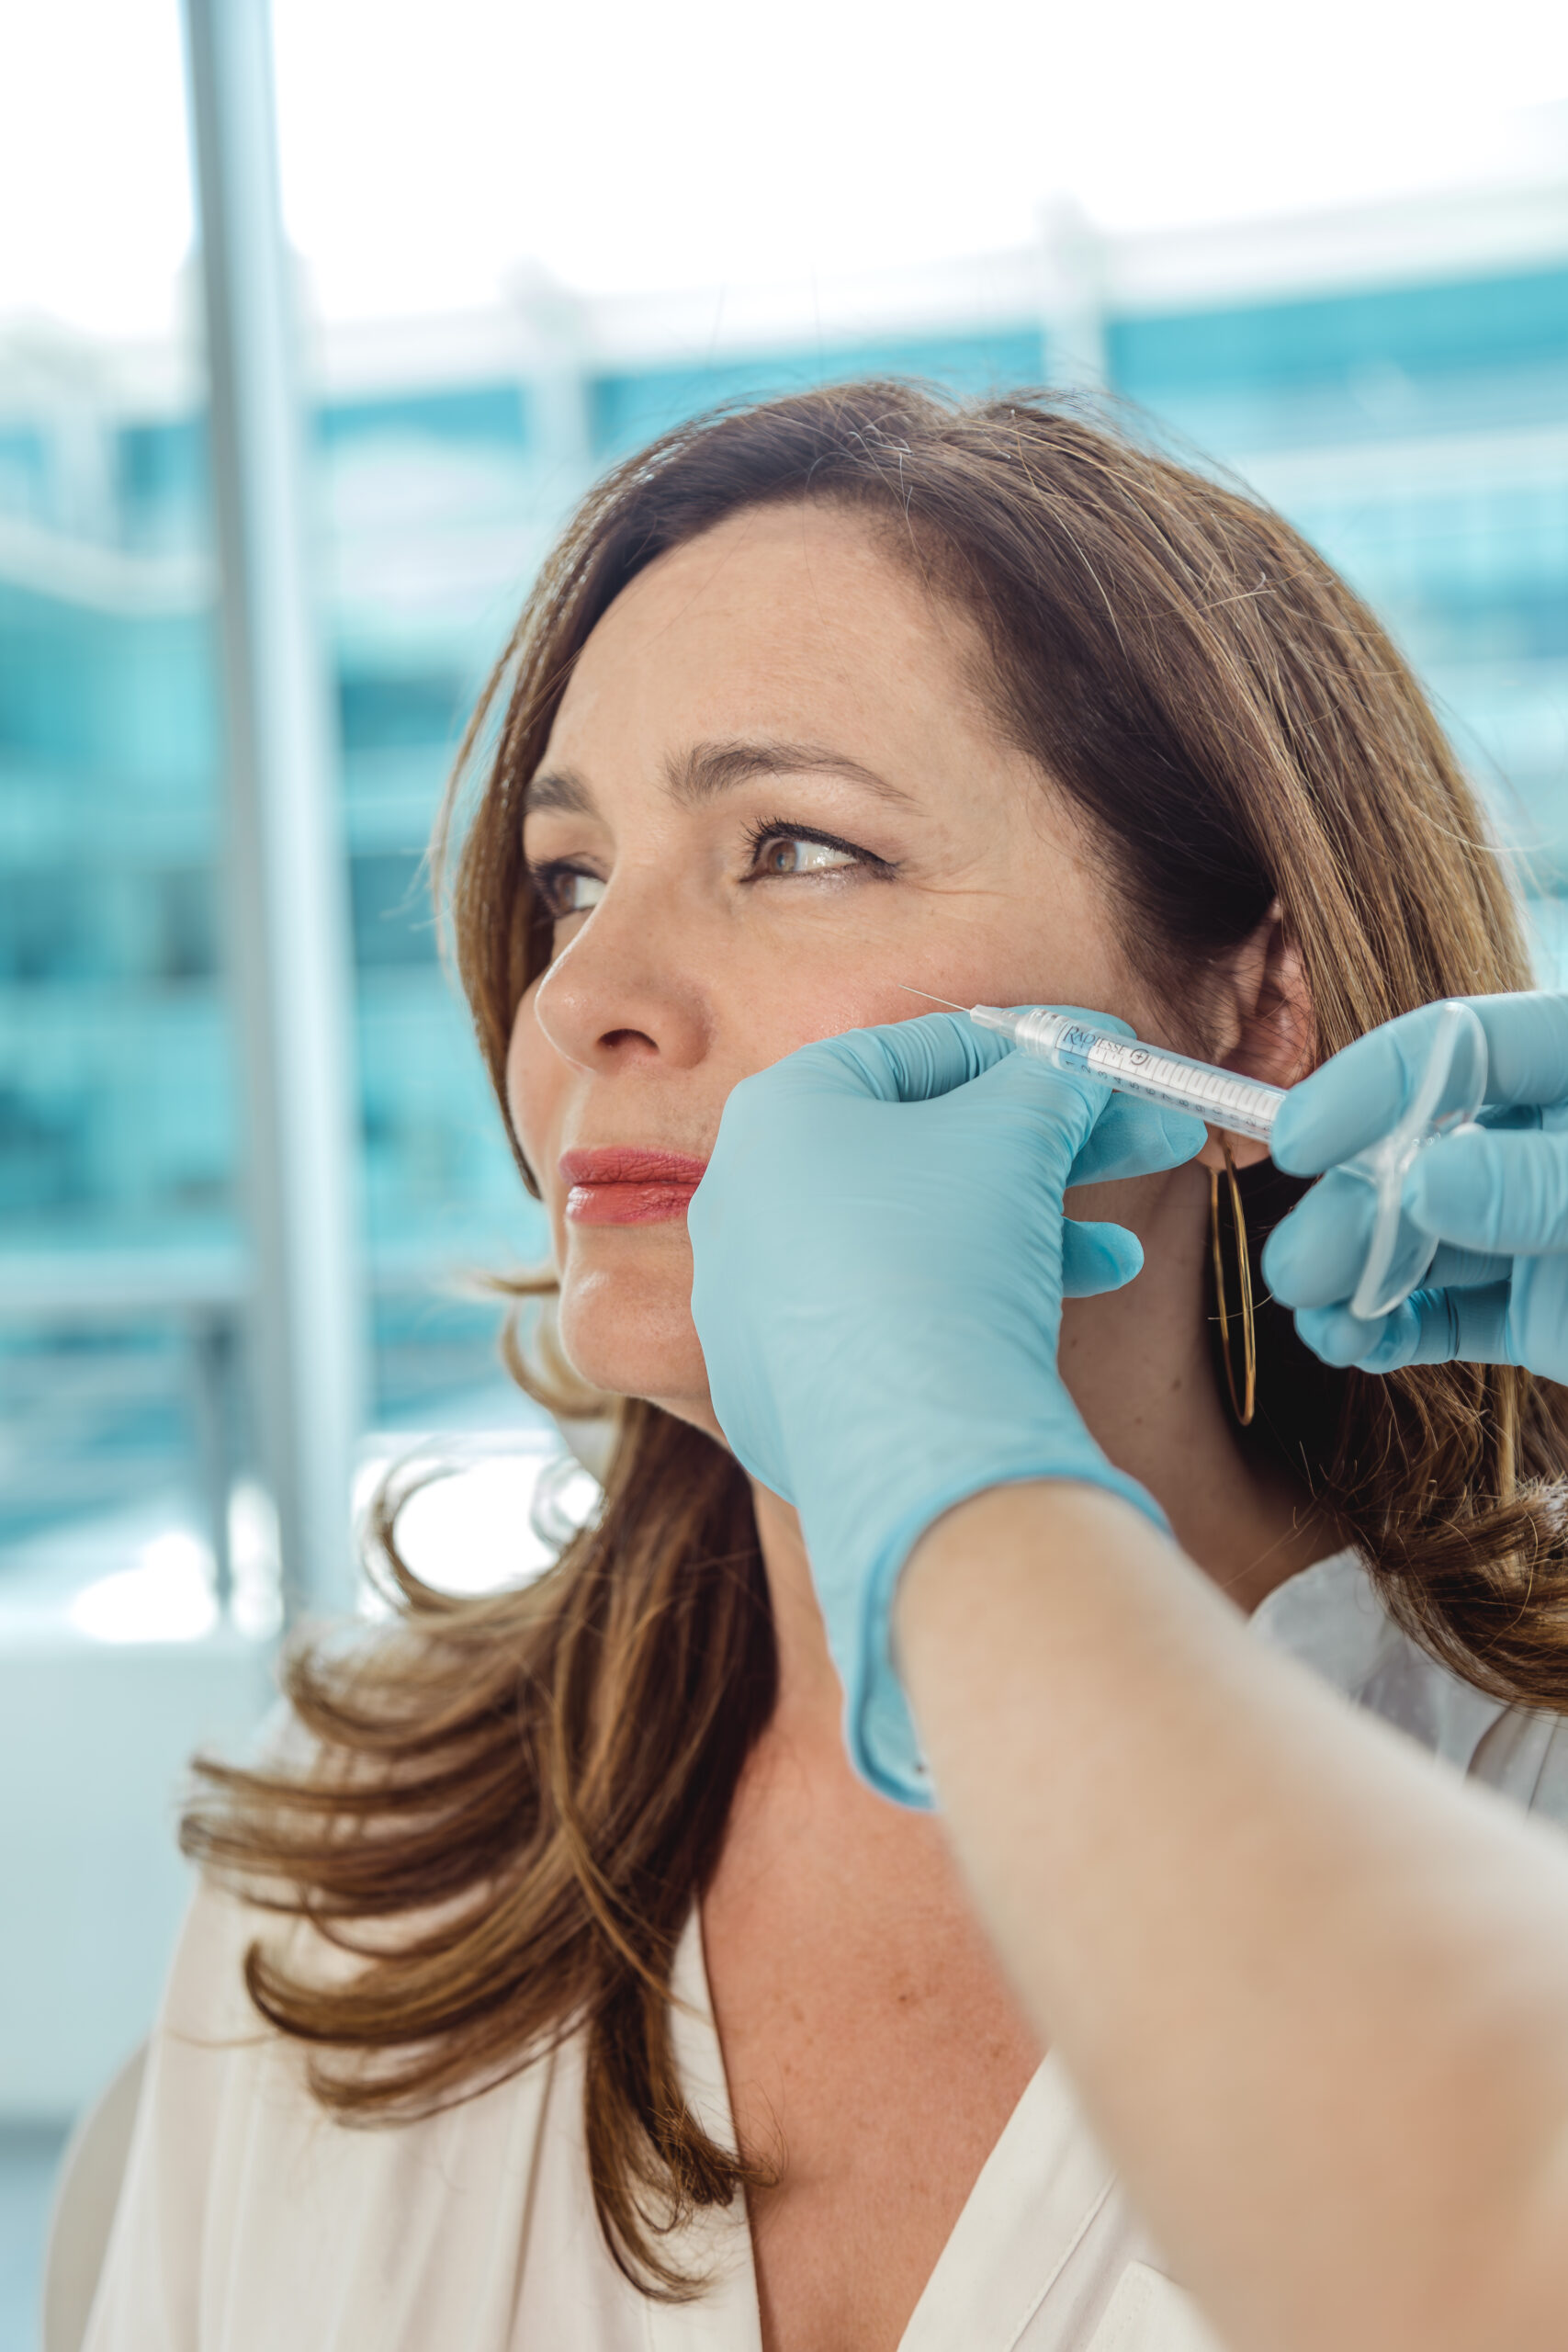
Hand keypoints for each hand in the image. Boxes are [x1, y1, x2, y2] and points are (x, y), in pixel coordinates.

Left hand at [688, 1009, 1205, 1803]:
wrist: (908, 1438)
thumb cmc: (947, 1250)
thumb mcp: (1018, 1132)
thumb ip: (1050, 1085)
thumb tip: (1080, 1066)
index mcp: (778, 1112)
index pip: (911, 1054)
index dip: (1022, 1052)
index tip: (1098, 1064)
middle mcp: (746, 1201)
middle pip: (919, 1150)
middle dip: (1049, 1147)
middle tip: (1146, 1143)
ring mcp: (756, 1303)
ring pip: (912, 1240)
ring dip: (1031, 1231)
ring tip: (1128, 1253)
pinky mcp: (782, 1391)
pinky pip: (886, 1320)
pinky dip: (972, 1304)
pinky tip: (1062, 1316)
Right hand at [1264, 993, 1567, 1378]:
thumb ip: (1538, 1184)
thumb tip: (1415, 1184)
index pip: (1461, 1045)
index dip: (1370, 1083)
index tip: (1293, 1141)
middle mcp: (1548, 1142)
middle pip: (1419, 1153)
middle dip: (1348, 1211)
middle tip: (1298, 1269)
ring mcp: (1539, 1228)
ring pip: (1422, 1239)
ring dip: (1355, 1279)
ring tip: (1319, 1325)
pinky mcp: (1539, 1313)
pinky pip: (1451, 1316)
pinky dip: (1394, 1333)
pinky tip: (1355, 1348)